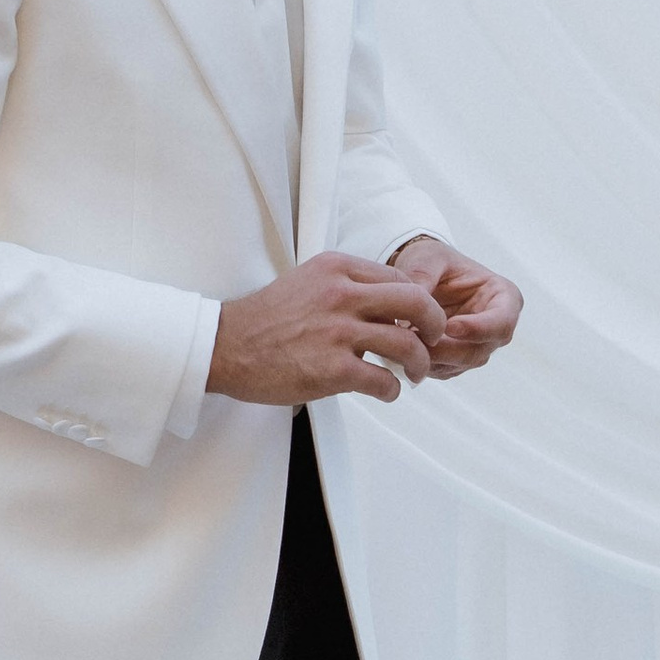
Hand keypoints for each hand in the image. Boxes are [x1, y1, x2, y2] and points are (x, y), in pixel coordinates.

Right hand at [206, 251, 447, 406]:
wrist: (225, 346)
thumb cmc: (265, 320)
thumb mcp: (308, 283)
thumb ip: (347, 287)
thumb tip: (385, 305)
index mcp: (338, 269)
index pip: (400, 279)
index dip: (418, 301)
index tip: (418, 319)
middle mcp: (342, 295)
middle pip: (416, 303)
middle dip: (434, 324)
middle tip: (434, 339)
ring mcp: (338, 332)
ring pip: (407, 344)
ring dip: (419, 363)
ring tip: (413, 373)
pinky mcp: (332, 369)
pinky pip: (382, 380)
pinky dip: (392, 389)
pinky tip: (385, 391)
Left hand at [392, 235, 522, 378]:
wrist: (421, 274)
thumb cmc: (433, 259)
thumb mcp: (428, 257)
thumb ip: (422, 277)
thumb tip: (410, 314)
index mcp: (503, 298)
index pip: (502, 322)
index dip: (478, 329)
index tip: (448, 326)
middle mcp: (495, 328)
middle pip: (479, 351)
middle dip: (447, 349)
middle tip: (416, 338)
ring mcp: (477, 347)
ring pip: (460, 365)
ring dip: (432, 358)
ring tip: (405, 339)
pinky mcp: (456, 361)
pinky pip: (442, 370)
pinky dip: (422, 364)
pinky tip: (404, 347)